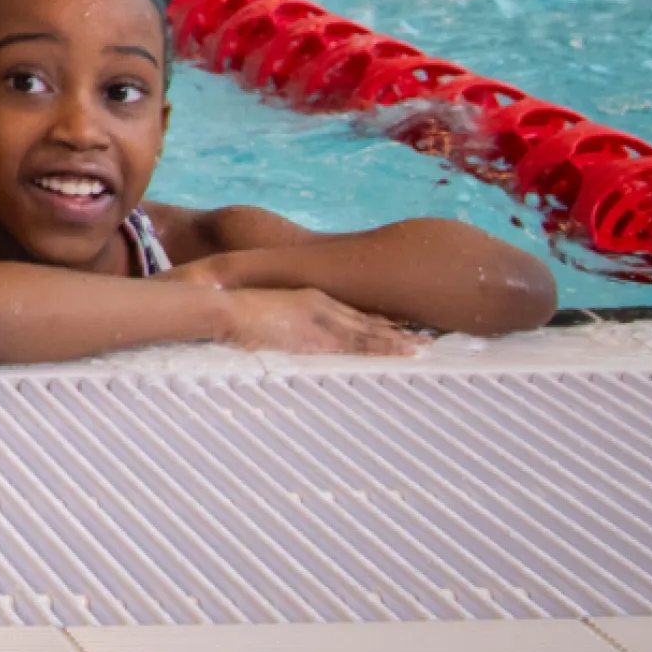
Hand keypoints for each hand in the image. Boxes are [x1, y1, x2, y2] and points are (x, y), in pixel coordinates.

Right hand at [218, 285, 420, 355]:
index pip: (352, 314)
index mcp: (311, 299)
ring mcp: (322, 320)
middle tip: (424, 339)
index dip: (378, 322)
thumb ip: (281, 324)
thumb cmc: (236, 313)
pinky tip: (399, 352)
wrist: (226, 308)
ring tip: (421, 347)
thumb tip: (284, 337)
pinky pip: (357, 343)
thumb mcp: (265, 315)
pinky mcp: (318, 335)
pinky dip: (381, 347)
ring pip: (369, 332)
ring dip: (396, 340)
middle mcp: (323, 307)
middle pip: (367, 322)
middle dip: (396, 331)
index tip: (400, 327)